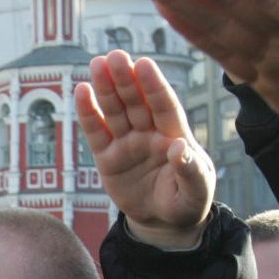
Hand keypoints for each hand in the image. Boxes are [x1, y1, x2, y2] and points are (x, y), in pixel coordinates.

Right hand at [75, 51, 213, 247]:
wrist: (164, 222)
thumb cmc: (187, 201)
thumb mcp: (197, 191)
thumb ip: (190, 170)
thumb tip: (178, 147)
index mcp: (174, 135)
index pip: (164, 106)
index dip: (154, 86)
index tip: (144, 64)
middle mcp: (149, 133)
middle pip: (136, 102)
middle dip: (126, 79)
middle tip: (115, 56)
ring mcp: (127, 143)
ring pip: (115, 111)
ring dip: (106, 87)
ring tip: (97, 64)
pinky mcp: (108, 157)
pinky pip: (96, 132)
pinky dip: (88, 113)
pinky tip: (81, 92)